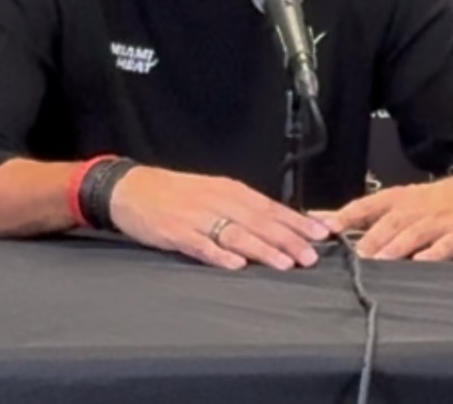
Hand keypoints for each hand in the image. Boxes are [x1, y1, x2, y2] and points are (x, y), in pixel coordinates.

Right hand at [108, 166, 329, 270]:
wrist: (132, 187)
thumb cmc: (176, 193)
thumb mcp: (213, 192)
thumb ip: (242, 208)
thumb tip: (278, 225)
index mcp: (229, 190)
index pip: (270, 207)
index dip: (296, 221)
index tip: (321, 233)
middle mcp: (217, 200)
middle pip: (258, 221)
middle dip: (287, 239)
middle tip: (310, 255)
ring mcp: (196, 216)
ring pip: (235, 233)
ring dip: (262, 249)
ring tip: (283, 263)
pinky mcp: (176, 232)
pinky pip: (201, 244)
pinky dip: (219, 254)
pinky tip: (234, 264)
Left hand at [317, 176, 452, 261]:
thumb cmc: (427, 200)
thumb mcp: (395, 200)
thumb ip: (360, 213)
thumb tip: (320, 220)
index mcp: (395, 199)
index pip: (366, 206)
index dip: (347, 216)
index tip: (329, 227)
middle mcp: (414, 209)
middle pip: (389, 224)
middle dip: (371, 240)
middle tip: (355, 256)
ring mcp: (437, 222)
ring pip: (413, 234)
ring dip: (395, 248)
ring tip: (380, 261)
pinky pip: (445, 245)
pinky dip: (433, 253)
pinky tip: (421, 261)